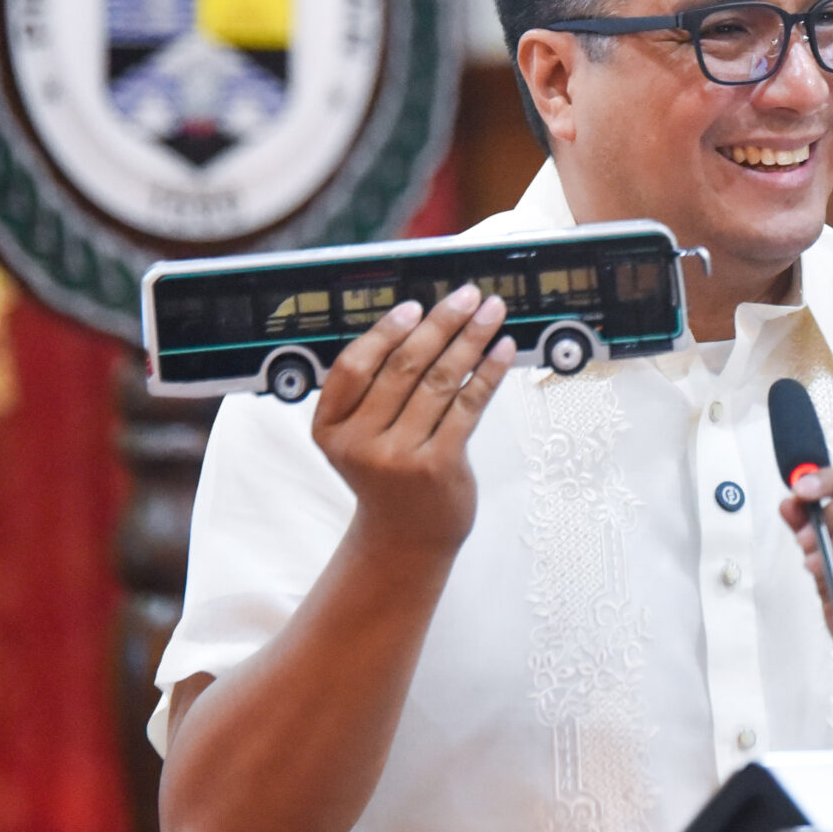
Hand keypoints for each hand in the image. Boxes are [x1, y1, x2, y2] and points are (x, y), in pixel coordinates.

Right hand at [311, 285, 515, 570]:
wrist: (406, 536)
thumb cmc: (387, 474)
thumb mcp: (360, 437)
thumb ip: (374, 391)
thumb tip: (422, 323)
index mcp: (330, 429)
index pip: (353, 367)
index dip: (384, 332)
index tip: (414, 307)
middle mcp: (359, 443)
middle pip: (402, 367)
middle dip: (440, 323)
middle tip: (466, 296)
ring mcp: (399, 456)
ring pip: (439, 381)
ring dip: (470, 339)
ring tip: (491, 312)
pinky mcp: (439, 465)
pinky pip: (467, 405)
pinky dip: (488, 372)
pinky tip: (502, 349)